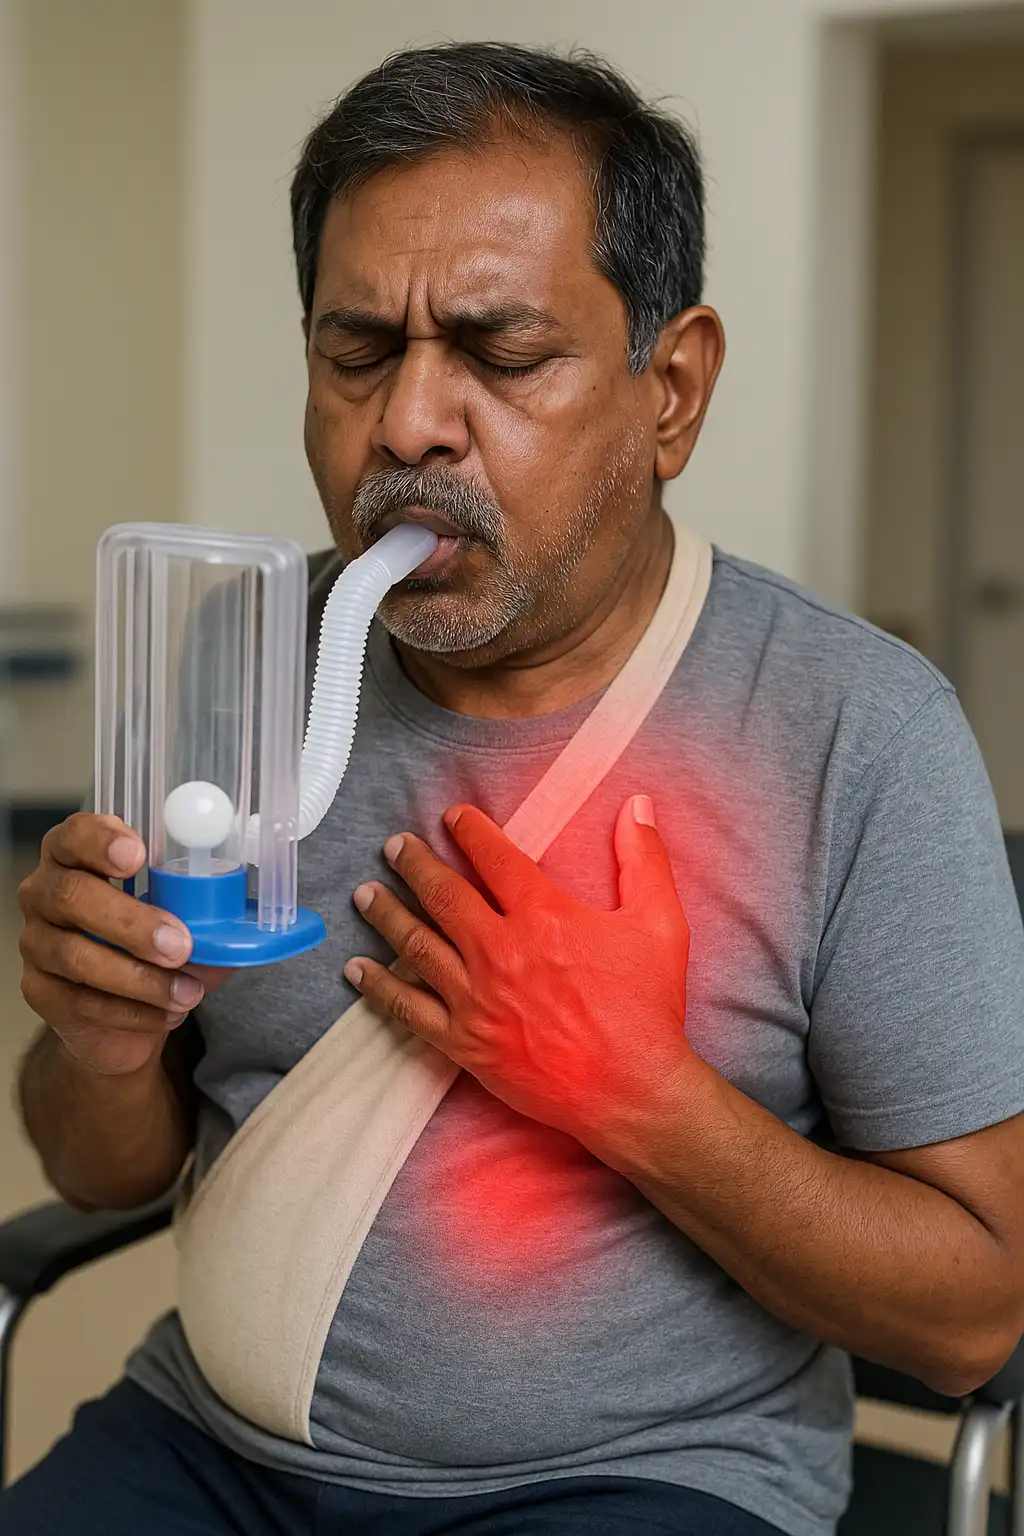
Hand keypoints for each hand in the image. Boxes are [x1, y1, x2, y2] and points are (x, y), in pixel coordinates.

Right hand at [18, 814, 225, 1076]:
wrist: (121, 1016)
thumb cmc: (153, 948)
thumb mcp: (185, 920)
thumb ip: (207, 909)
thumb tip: (253, 915)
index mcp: (78, 857)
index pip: (74, 835)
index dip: (101, 840)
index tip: (138, 855)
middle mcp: (46, 892)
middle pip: (72, 895)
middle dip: (132, 921)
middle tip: (180, 944)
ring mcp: (36, 942)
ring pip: (76, 955)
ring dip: (140, 977)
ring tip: (188, 992)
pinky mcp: (39, 991)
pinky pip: (80, 1001)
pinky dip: (132, 1011)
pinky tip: (168, 1014)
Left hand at [345, 795, 692, 1156]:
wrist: (631, 1089)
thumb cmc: (646, 1008)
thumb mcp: (659, 923)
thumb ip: (644, 859)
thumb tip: (637, 805)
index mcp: (542, 916)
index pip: (494, 858)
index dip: (470, 831)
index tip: (452, 817)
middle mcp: (500, 950)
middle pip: (443, 895)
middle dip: (413, 864)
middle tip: (393, 846)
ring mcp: (477, 997)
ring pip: (417, 944)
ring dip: (386, 914)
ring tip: (366, 894)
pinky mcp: (465, 1040)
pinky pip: (409, 1008)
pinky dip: (379, 987)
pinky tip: (357, 970)